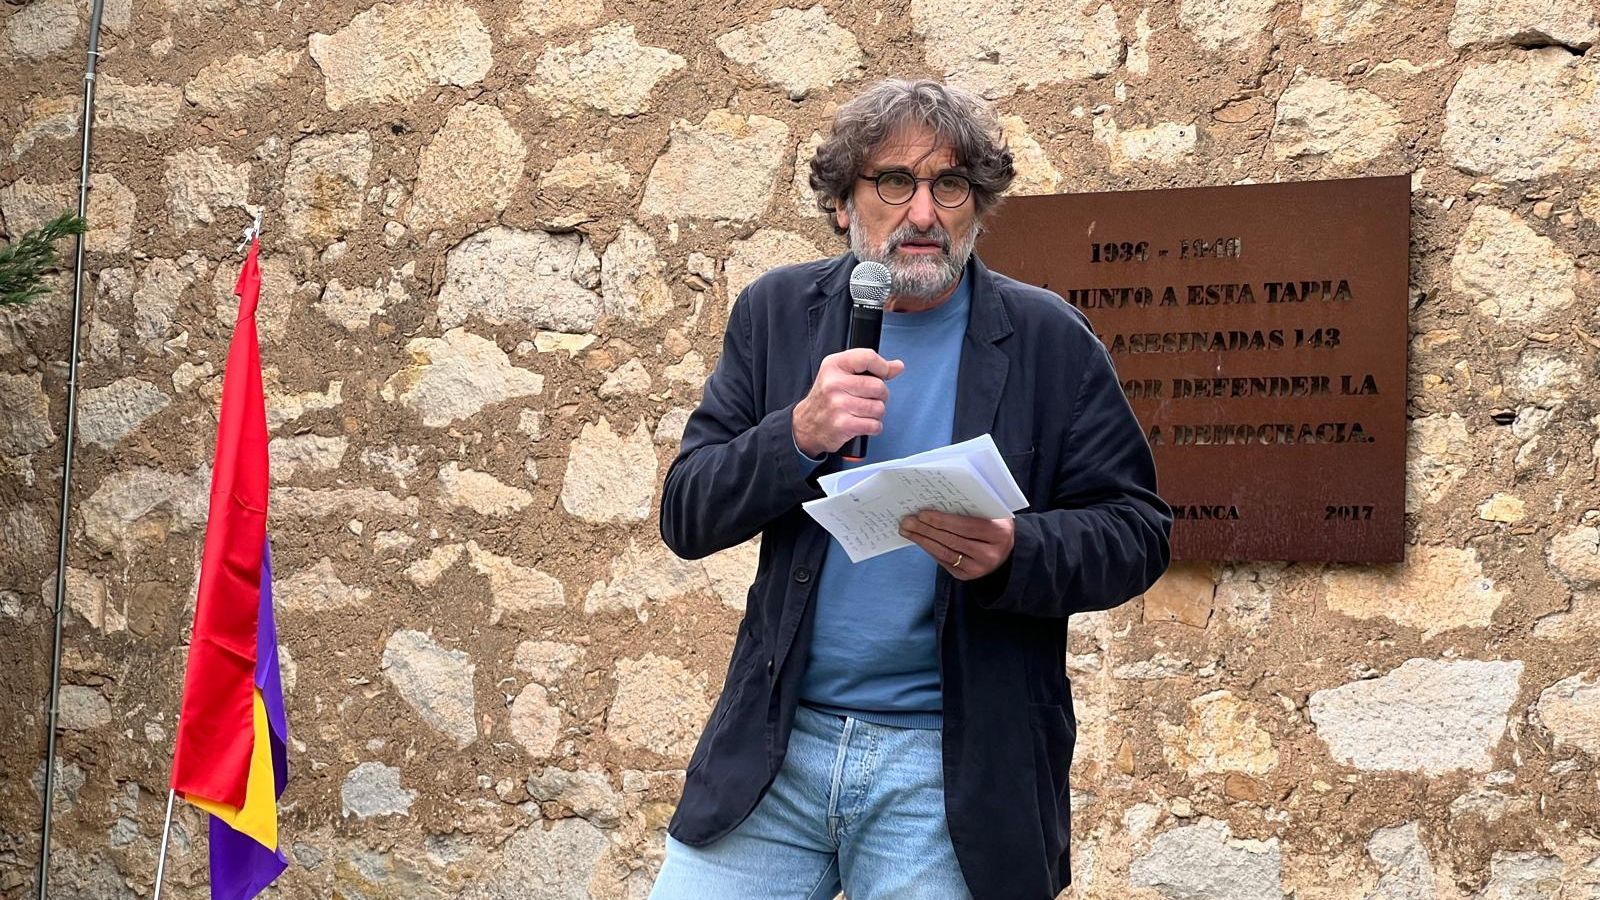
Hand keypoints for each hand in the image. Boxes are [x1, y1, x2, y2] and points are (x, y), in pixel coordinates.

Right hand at [792, 349, 904, 456]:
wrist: (807, 424)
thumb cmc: (827, 398)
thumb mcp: (842, 374)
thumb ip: (871, 368)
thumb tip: (897, 366)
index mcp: (834, 365)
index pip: (868, 357)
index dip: (882, 367)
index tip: (882, 374)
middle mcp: (834, 383)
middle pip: (878, 386)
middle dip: (880, 395)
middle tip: (868, 398)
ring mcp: (838, 405)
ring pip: (879, 407)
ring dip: (876, 413)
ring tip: (863, 412)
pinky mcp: (843, 425)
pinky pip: (874, 425)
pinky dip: (873, 427)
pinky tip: (862, 423)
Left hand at [899, 511, 1014, 580]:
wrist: (1006, 549)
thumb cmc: (995, 523)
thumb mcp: (993, 512)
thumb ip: (973, 506)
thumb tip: (938, 500)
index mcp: (999, 533)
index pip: (965, 527)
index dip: (942, 521)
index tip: (922, 514)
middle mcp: (990, 554)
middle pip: (952, 540)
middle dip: (926, 530)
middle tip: (907, 521)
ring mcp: (979, 568)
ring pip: (945, 553)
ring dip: (923, 540)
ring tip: (907, 530)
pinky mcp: (967, 576)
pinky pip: (944, 562)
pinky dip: (929, 549)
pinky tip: (919, 539)